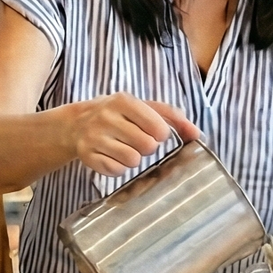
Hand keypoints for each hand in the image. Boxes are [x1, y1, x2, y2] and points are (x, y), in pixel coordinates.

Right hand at [66, 93, 199, 175]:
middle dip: (147, 147)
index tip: (153, 132)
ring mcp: (94, 137)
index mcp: (124, 101)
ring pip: (132, 161)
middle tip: (136, 141)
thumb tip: (196, 134)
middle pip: (147, 146)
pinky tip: (112, 156)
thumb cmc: (117, 114)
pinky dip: (118, 168)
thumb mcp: (142, 107)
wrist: (76, 123)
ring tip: (124, 148)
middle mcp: (106, 117)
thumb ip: (172, 117)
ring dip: (133, 159)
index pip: (159, 128)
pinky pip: (116, 171)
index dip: (161, 134)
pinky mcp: (86, 155)